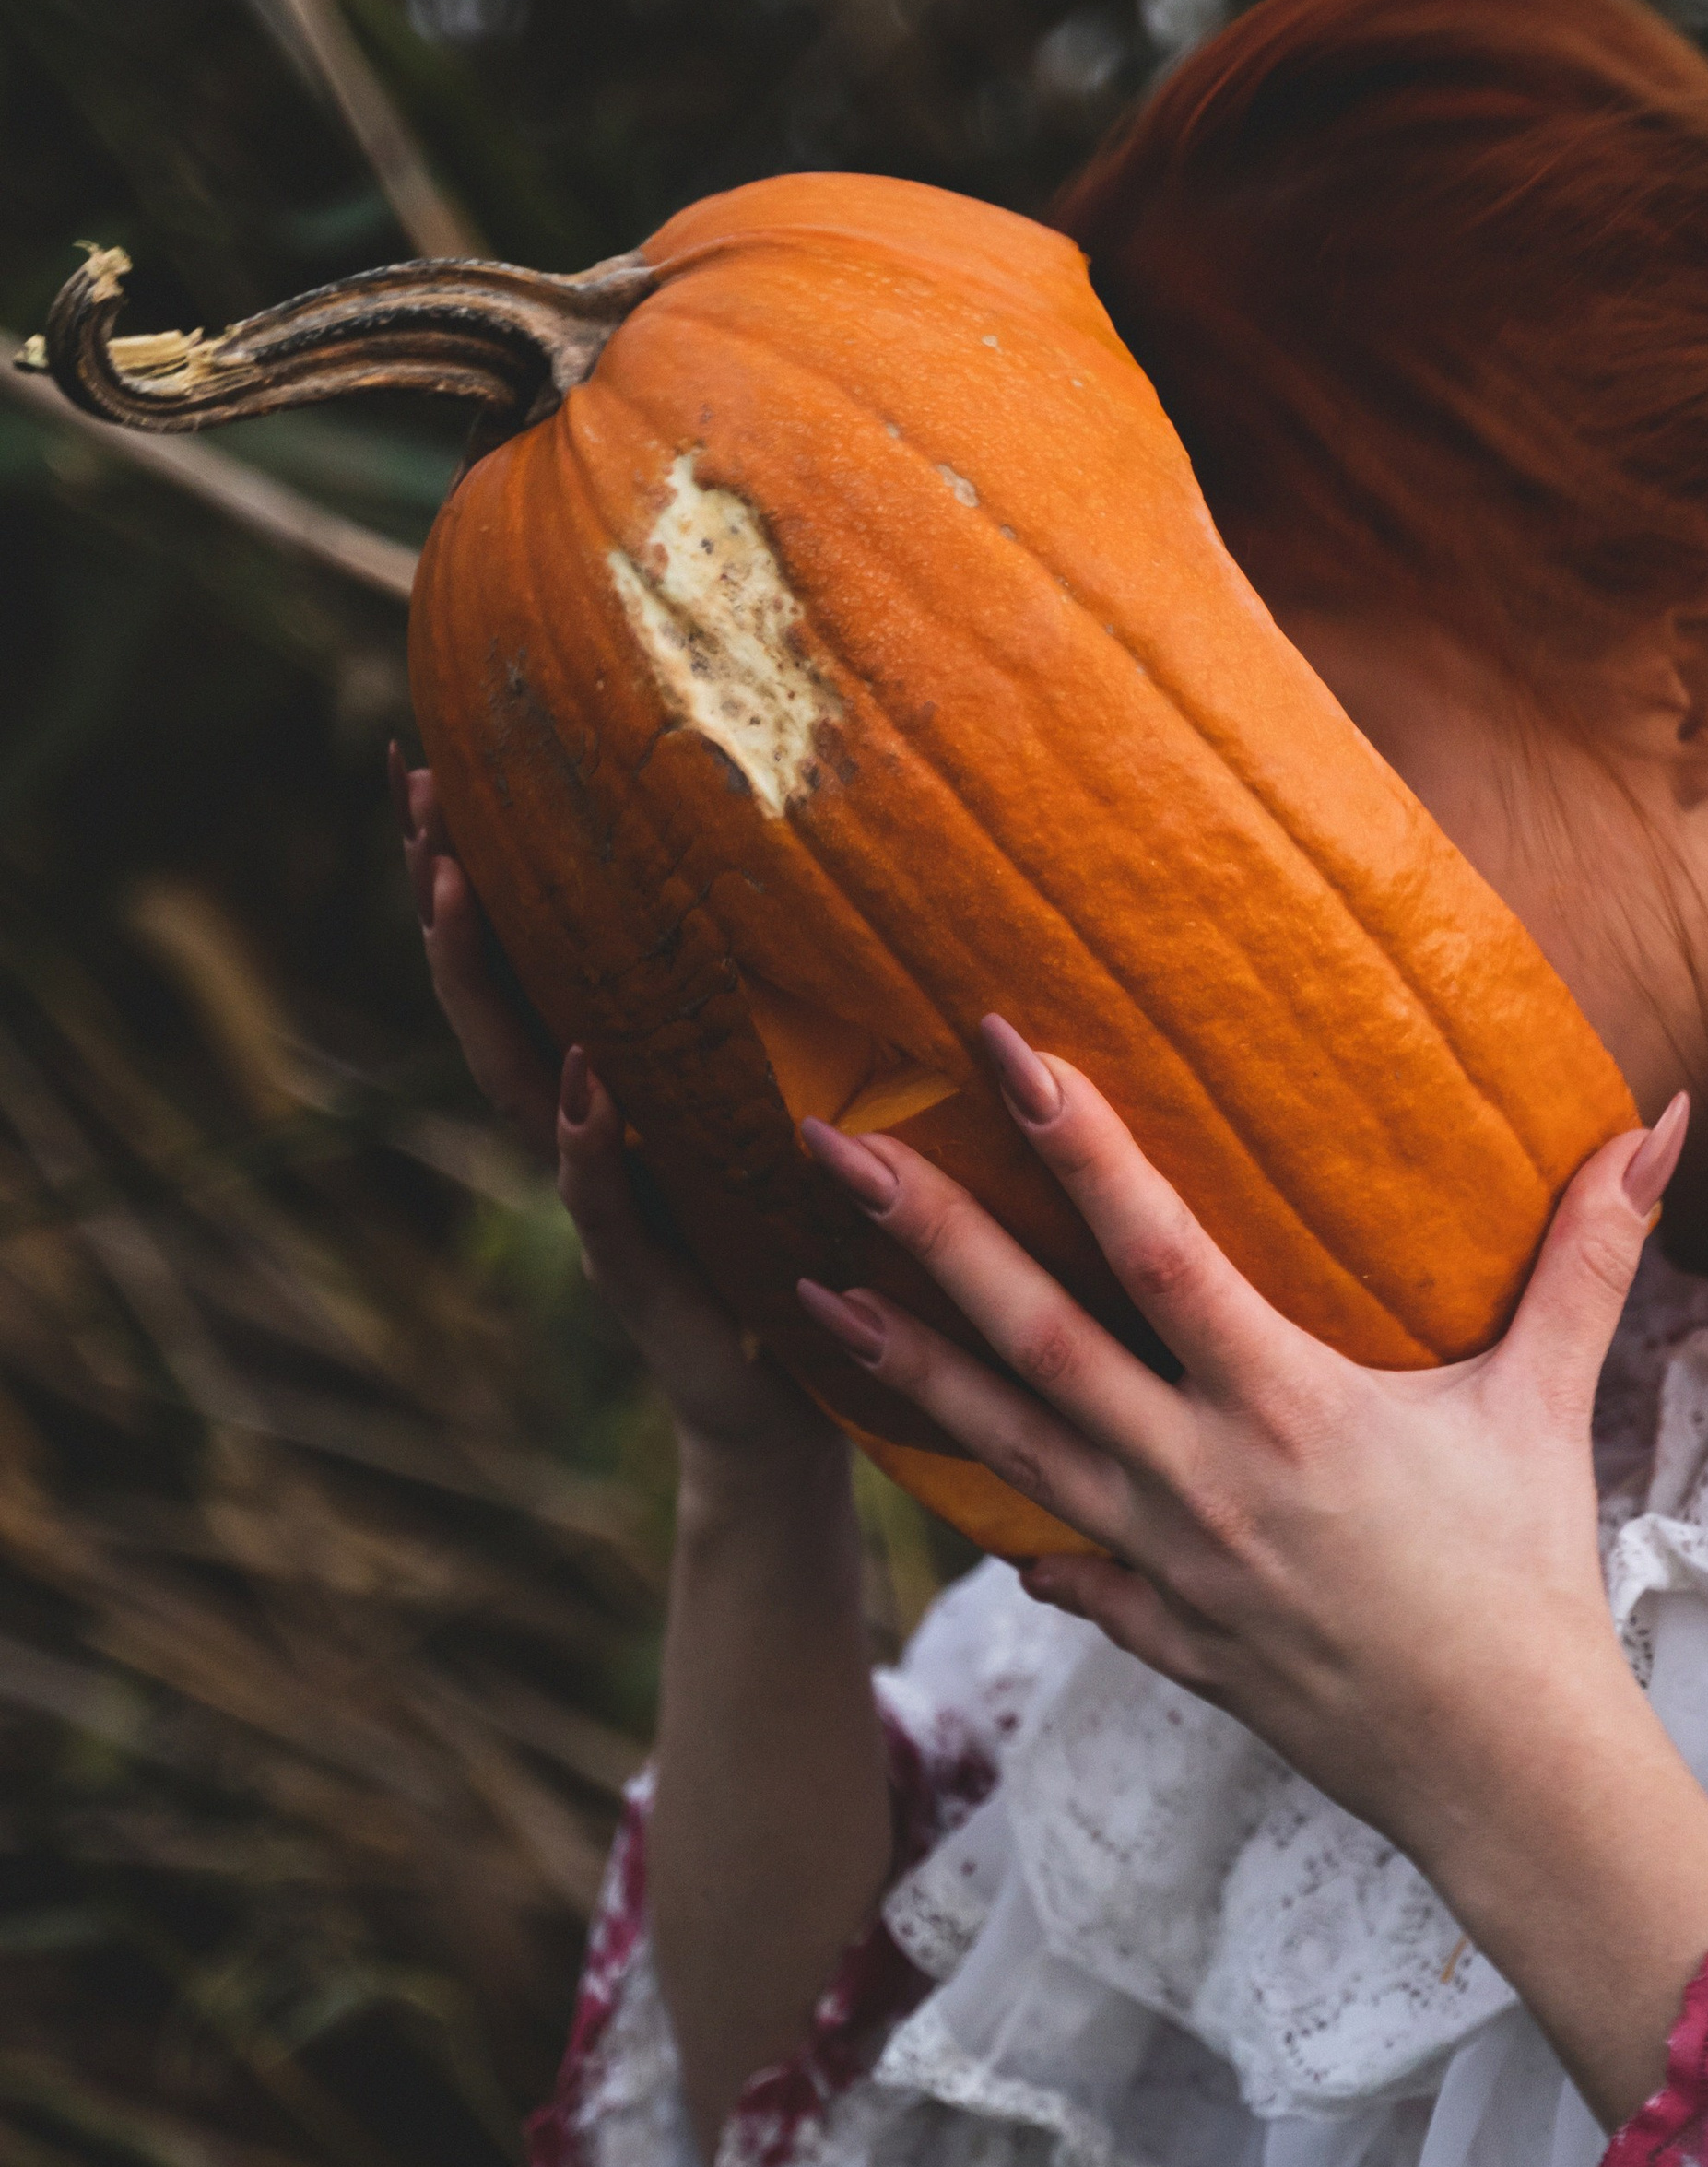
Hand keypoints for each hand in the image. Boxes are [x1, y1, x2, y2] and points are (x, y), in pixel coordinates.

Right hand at [390, 743, 830, 1471]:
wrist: (788, 1404)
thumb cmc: (784, 1244)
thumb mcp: (777, 1104)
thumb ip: (769, 1017)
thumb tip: (825, 871)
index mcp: (610, 1084)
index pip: (527, 961)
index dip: (477, 870)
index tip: (438, 762)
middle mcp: (581, 1135)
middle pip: (490, 1002)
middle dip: (451, 899)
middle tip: (422, 795)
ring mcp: (601, 1207)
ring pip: (519, 1085)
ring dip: (483, 986)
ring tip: (461, 889)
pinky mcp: (646, 1285)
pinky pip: (608, 1208)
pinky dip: (590, 1148)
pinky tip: (584, 1085)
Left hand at [791, 1021, 1686, 1884]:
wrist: (1505, 1774)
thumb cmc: (1529, 1582)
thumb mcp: (1549, 1404)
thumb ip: (1590, 1254)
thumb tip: (1662, 1119)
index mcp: (1289, 1410)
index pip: (1160, 1252)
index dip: (1081, 1147)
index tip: (1002, 1051)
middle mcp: (1201, 1481)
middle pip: (1035, 1342)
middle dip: (925, 1240)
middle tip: (825, 1152)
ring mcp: (1164, 1564)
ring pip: (1006, 1448)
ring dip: (903, 1368)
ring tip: (804, 1295)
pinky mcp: (1159, 1632)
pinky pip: (1051, 1563)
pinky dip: (988, 1514)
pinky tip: (926, 1467)